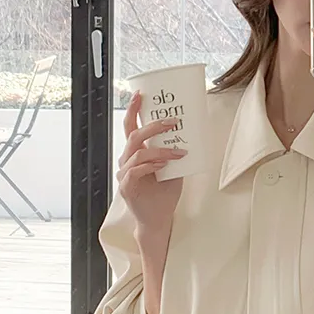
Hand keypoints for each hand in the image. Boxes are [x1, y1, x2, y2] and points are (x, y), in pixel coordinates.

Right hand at [117, 91, 185, 230]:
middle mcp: (126, 161)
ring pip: (138, 152)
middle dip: (153, 126)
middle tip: (172, 121)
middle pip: (134, 136)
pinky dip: (151, 165)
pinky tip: (164, 166)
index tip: (140, 95)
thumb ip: (173, 152)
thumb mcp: (172, 168)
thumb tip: (189, 134)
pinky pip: (135, 170)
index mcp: (135, 153)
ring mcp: (124, 174)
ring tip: (178, 152)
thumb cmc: (164, 193)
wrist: (158, 218)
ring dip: (161, 150)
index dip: (133, 110)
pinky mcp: (127, 187)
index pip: (130, 127)